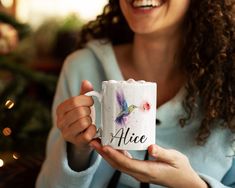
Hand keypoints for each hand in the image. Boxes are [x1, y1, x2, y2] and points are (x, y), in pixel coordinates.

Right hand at [56, 80, 96, 151]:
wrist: (82, 136)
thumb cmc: (82, 116)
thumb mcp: (82, 103)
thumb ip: (84, 92)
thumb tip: (86, 82)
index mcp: (60, 110)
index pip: (74, 101)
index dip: (86, 100)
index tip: (90, 102)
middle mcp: (60, 122)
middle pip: (80, 112)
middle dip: (89, 111)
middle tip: (89, 113)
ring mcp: (67, 133)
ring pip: (84, 123)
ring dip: (90, 121)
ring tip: (89, 121)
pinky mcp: (75, 142)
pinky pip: (87, 135)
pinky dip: (93, 130)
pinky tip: (92, 129)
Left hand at [90, 140, 207, 187]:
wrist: (184, 181)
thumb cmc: (180, 169)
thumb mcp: (175, 158)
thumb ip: (163, 153)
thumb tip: (151, 147)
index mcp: (147, 171)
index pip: (126, 163)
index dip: (114, 155)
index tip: (103, 146)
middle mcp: (140, 174)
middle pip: (117, 164)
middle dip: (104, 154)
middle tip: (93, 142)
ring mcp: (139, 173)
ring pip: (119, 164)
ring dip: (107, 155)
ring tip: (98, 143)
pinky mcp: (140, 170)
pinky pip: (124, 163)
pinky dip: (116, 155)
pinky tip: (113, 147)